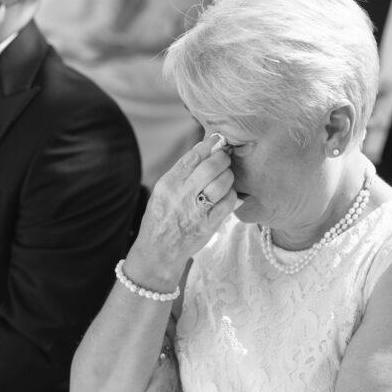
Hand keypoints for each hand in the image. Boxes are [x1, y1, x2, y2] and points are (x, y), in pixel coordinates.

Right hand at [127, 134, 237, 284]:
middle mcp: (182, 195)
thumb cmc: (161, 218)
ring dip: (229, 175)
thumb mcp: (163, 191)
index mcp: (168, 183)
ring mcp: (197, 210)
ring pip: (223, 182)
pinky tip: (226, 193)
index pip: (192, 157)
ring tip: (226, 175)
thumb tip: (202, 150)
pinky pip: (228, 201)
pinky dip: (231, 194)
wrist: (159, 251)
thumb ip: (181, 173)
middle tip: (225, 157)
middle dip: (223, 158)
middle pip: (211, 166)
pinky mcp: (209, 223)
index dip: (209, 145)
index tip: (217, 140)